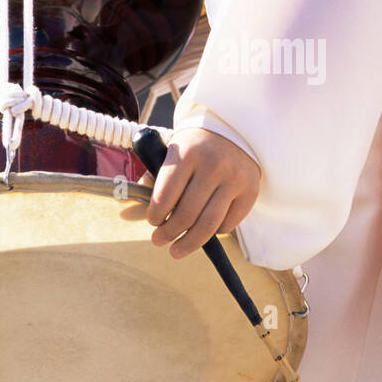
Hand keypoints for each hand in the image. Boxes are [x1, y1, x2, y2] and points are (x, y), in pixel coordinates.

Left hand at [145, 127, 259, 258]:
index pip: (165, 196)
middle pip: (186, 215)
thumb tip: (130, 217)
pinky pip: (228, 224)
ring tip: (176, 250)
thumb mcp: (172, 153)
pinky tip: (203, 230)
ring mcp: (235, 180)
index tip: (153, 221)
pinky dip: (213, 233)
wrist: (233, 131)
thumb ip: (154, 181)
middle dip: (168, 234)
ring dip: (189, 243)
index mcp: (187, 154)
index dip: (155, 216)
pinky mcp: (250, 192)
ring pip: (208, 225)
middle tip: (159, 240)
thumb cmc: (195, 147)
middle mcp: (213, 166)